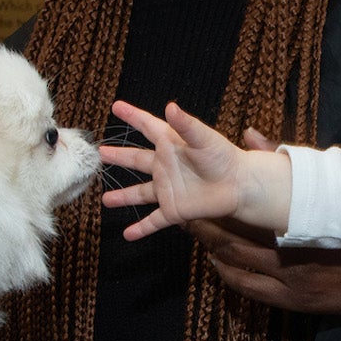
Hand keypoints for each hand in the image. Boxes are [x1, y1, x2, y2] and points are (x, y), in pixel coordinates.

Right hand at [101, 101, 292, 240]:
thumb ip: (186, 124)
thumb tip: (169, 106)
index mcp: (170, 145)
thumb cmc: (224, 157)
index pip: (147, 127)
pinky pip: (153, 220)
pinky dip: (141, 228)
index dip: (132, 116)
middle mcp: (165, 166)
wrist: (240, 186)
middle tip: (100, 152)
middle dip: (119, 157)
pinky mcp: (173, 210)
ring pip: (140, 193)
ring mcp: (167, 189)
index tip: (116, 106)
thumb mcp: (204, 138)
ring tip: (105, 199)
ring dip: (123, 197)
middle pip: (136, 160)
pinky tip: (127, 235)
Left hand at [191, 171, 340, 321]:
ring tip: (198, 234)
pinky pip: (249, 290)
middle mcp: (291, 261)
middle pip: (231, 245)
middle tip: (185, 213)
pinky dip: (229, 275)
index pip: (242, 219)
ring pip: (236, 268)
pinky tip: (219, 263)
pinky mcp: (295, 304)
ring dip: (213, 251)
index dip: (214, 209)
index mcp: (299, 230)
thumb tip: (251, 136)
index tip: (197, 194)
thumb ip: (291, 168)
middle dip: (205, 228)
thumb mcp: (334, 198)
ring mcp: (291, 286)